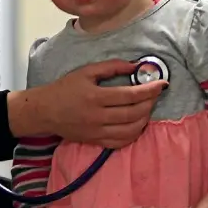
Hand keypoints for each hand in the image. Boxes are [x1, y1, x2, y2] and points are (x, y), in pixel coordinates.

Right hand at [38, 59, 166, 147]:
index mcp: (95, 97)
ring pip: (131, 130)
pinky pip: (121, 142)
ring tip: (148, 107)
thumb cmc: (64, 88)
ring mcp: (98, 132)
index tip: (162, 84)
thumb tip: (134, 66)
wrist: (45, 111)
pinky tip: (138, 123)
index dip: (149, 90)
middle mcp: (98, 116)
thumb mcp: (85, 71)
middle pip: (134, 113)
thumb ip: (110, 67)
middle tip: (155, 94)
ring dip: (145, 118)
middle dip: (150, 103)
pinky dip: (134, 134)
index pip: (130, 95)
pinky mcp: (96, 141)